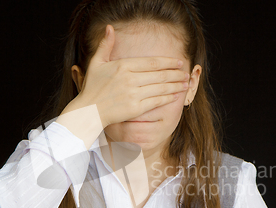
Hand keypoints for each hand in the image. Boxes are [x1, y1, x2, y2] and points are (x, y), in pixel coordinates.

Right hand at [64, 24, 189, 127]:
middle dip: (176, 73)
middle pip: (160, 74)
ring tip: (185, 83)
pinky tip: (175, 96)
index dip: (168, 62)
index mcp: (123, 66)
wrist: (89, 111)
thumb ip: (105, 45)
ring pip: (161, 88)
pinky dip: (167, 98)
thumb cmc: (92, 87)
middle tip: (186, 73)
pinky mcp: (136, 108)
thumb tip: (110, 28)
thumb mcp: (96, 62)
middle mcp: (130, 79)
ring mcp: (134, 94)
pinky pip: (156, 101)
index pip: (152, 62)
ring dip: (175, 85)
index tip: (178, 62)